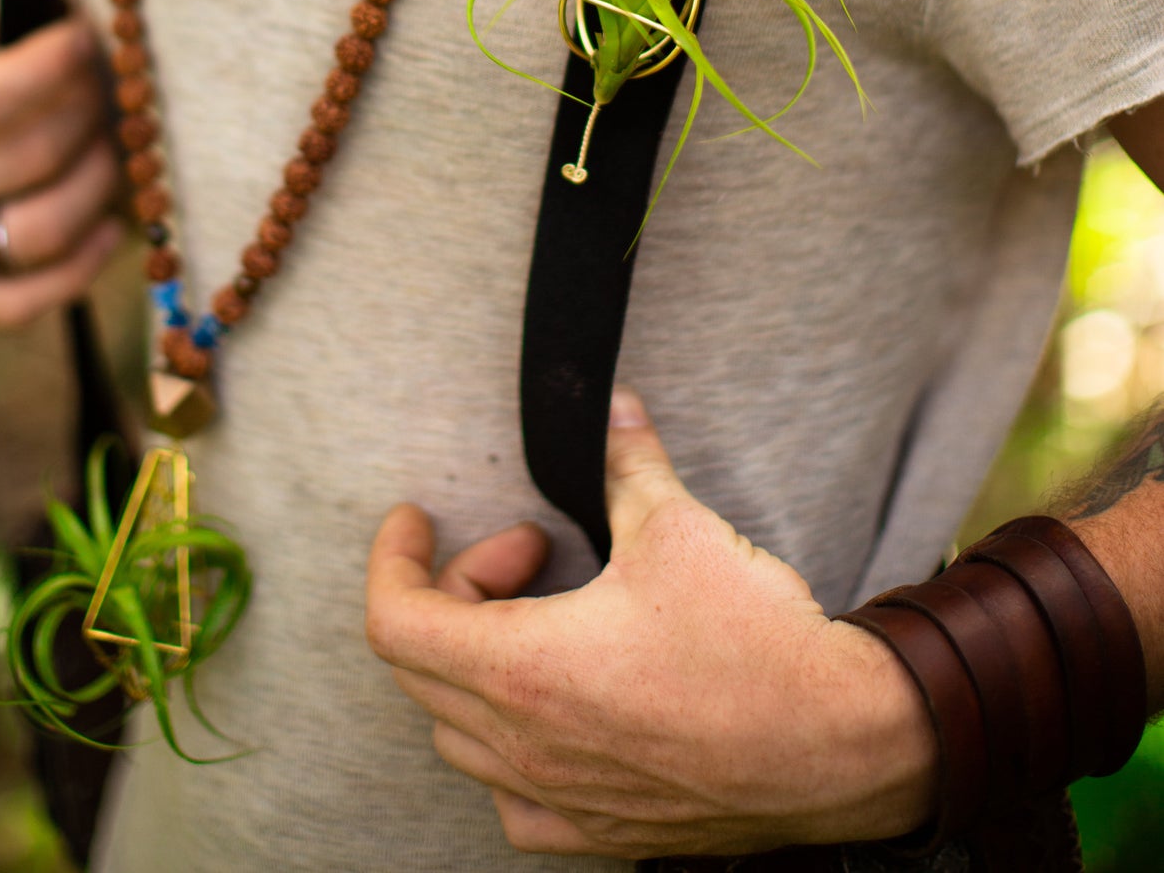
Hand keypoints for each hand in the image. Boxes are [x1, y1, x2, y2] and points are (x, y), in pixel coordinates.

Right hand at [0, 0, 123, 328]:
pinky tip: (111, 224)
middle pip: (21, 162)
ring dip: (97, 184)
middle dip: (85, 110)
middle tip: (109, 79)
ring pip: (34, 235)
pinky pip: (22, 302)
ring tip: (114, 140)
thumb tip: (55, 2)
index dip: (51, 66)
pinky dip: (82, 267)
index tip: (86, 34)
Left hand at [366, 387, 937, 858]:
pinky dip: (511, 745)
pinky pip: (515, 799)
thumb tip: (609, 403)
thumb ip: (624, 458)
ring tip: (547, 613)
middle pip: (421, 669)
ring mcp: (561, 798)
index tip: (417, 518)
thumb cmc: (754, 642)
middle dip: (456, 590)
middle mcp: (525, 746)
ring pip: (461, 734)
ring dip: (478, 663)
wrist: (841, 746)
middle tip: (527, 549)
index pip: (395, 621)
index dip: (393, 558)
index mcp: (522, 669)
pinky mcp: (602, 831)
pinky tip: (559, 703)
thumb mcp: (676, 524)